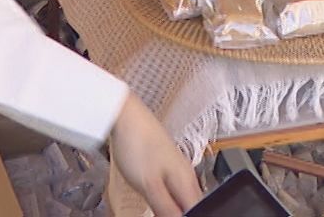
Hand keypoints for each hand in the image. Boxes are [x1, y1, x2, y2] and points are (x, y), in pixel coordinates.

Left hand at [108, 94, 201, 215]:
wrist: (125, 115)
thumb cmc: (137, 143)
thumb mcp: (149, 185)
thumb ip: (166, 207)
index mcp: (186, 180)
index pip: (199, 209)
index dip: (192, 216)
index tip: (175, 216)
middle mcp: (186, 173)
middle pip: (193, 203)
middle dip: (186, 213)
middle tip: (164, 213)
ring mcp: (176, 166)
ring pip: (183, 195)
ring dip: (176, 208)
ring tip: (163, 210)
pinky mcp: (164, 162)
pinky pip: (173, 187)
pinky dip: (168, 198)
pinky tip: (158, 201)